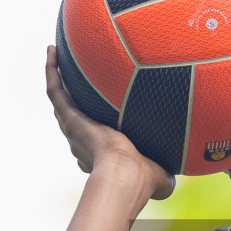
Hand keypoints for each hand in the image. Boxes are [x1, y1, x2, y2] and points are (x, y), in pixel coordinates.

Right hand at [45, 46, 173, 199]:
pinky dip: (52, 69)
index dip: (95, 130)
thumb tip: (178, 174)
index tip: (102, 117)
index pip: (94, 142)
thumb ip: (166, 171)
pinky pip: (55, 89)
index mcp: (101, 158)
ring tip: (55, 55)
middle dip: (71, 100)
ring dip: (56, 77)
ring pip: (59, 100)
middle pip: (73, 118)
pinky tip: (53, 49)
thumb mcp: (161, 175)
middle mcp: (82, 144)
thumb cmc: (145, 180)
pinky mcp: (69, 118)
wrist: (127, 176)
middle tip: (71, 80)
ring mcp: (73, 130)